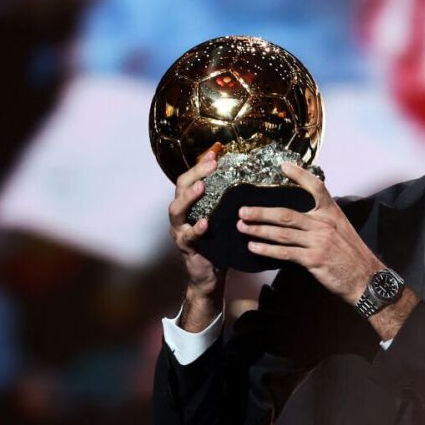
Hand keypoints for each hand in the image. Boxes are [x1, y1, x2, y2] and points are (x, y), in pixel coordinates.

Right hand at [168, 150, 226, 330]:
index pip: (192, 177)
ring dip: (189, 197)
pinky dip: (196, 229)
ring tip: (201, 188)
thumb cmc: (218, 243)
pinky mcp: (186, 247)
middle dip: (196, 173)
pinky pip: (188, 236)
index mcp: (191, 204)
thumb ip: (227, 201)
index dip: (202, 163)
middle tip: (211, 163)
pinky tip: (205, 223)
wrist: (209, 275)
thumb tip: (248, 177)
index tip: (216, 150)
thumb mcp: (222, 218)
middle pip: (181, 187)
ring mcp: (181, 230)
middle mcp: (182, 214)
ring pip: (177, 209)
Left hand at [236, 162, 382, 305]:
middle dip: (261, 212)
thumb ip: (323, 221)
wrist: (367, 278)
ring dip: (259, 230)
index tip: (283, 166)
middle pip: (287, 214)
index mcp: (332, 213)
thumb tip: (301, 217)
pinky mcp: (314, 259)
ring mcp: (319, 242)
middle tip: (242, 211)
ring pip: (282, 233)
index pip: (316, 187)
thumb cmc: (353, 255)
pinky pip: (285, 253)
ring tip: (242, 227)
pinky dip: (267, 250)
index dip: (300, 175)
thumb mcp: (343, 230)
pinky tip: (254, 248)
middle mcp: (324, 224)